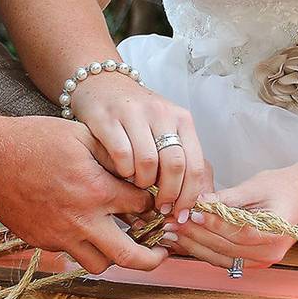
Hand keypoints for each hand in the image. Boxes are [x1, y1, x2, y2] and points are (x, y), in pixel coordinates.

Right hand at [0, 109, 167, 273]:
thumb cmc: (35, 139)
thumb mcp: (80, 134)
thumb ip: (112, 152)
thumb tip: (138, 167)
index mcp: (97, 190)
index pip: (142, 206)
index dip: (154, 203)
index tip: (155, 202)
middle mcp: (83, 220)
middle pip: (129, 255)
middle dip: (152, 259)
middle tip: (162, 255)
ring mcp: (61, 235)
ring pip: (99, 263)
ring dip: (115, 257)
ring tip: (122, 244)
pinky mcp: (42, 241)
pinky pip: (71, 254)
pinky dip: (84, 247)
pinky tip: (86, 230)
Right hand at [71, 69, 211, 220]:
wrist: (102, 86)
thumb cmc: (137, 116)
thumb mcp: (164, 130)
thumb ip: (179, 159)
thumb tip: (189, 201)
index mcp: (181, 119)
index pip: (195, 164)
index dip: (189, 194)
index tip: (180, 212)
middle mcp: (161, 113)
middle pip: (175, 165)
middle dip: (169, 194)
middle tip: (160, 208)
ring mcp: (134, 113)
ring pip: (148, 162)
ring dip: (143, 184)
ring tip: (138, 188)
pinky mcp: (107, 118)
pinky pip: (121, 155)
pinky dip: (123, 172)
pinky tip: (121, 173)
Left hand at [166, 161, 297, 268]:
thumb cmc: (285, 185)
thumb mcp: (256, 186)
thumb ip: (228, 197)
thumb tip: (199, 201)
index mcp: (275, 234)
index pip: (237, 232)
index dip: (212, 222)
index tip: (191, 211)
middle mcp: (269, 254)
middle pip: (225, 248)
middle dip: (195, 235)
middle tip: (170, 222)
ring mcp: (261, 261)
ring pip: (220, 257)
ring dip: (194, 245)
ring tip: (170, 233)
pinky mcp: (253, 261)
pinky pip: (224, 258)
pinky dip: (203, 249)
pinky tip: (184, 240)